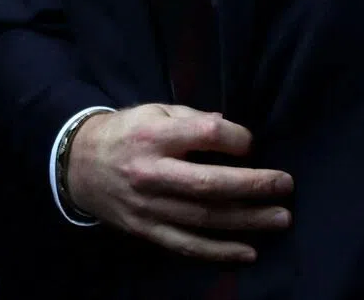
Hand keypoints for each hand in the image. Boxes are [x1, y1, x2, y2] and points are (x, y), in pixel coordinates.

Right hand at [67, 104, 293, 261]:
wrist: (78, 165)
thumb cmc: (127, 131)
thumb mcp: (154, 110)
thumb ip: (191, 119)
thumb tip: (230, 132)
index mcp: (154, 136)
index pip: (205, 135)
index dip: (236, 139)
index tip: (251, 143)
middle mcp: (152, 173)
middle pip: (209, 184)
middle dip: (253, 186)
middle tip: (285, 186)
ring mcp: (150, 207)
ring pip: (204, 219)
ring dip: (247, 221)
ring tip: (280, 218)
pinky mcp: (147, 231)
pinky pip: (187, 245)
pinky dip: (219, 252)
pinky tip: (248, 252)